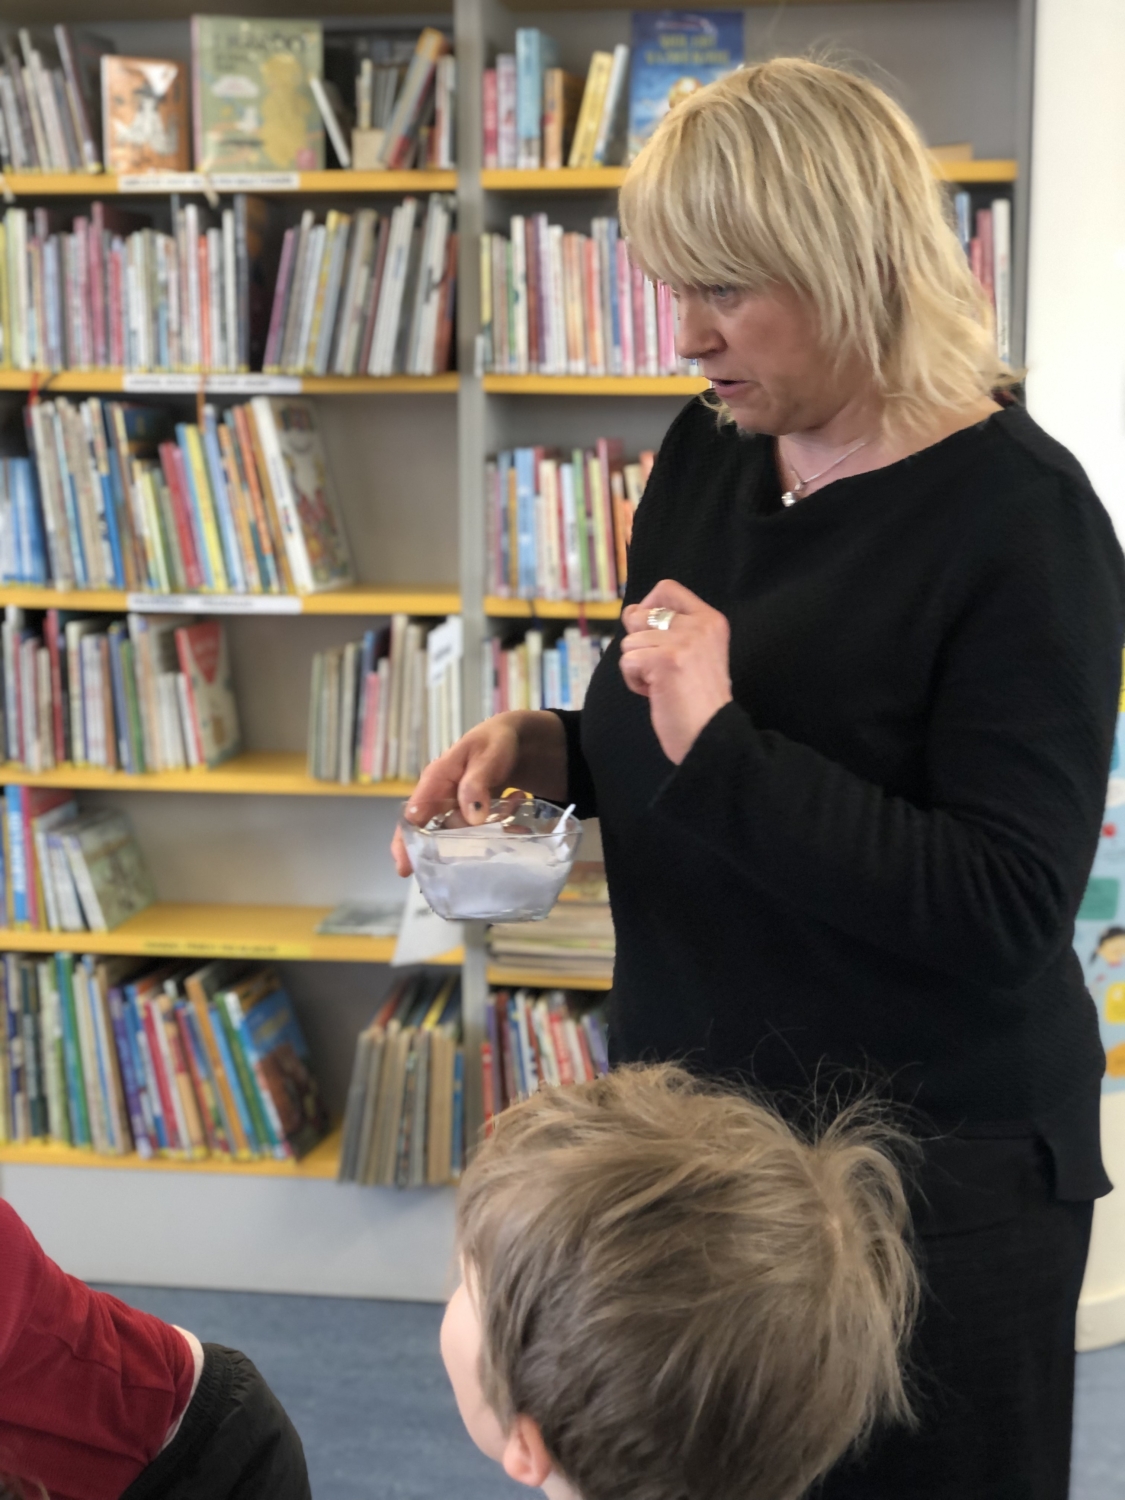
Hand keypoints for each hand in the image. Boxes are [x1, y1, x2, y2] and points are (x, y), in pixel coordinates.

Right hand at [391, 718, 520, 876]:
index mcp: (437, 780)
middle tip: (441, 880)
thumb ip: (477, 781)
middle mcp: (442, 799)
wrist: (518, 741)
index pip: (413, 813)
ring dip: (474, 847)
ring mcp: (459, 810)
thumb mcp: (488, 755)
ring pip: (456, 838)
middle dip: (433, 856)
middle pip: (428, 833)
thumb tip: (471, 817)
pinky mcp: (476, 818)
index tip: (405, 867)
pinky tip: (513, 830)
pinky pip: (480, 835)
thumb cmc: (496, 742)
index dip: (405, 841)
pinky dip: (496, 837)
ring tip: (498, 841)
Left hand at [620, 580, 732, 764]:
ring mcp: (684, 641)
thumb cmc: (697, 702)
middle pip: (640, 614)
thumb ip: (669, 628)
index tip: (651, 633)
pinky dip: (635, 681)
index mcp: (711, 620)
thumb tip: (630, 611)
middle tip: (660, 668)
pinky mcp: (666, 660)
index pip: (667, 588)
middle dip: (639, 643)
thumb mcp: (693, 653)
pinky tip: (657, 693)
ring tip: (662, 684)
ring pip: (630, 641)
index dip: (648, 607)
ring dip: (638, 667)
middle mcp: (701, 625)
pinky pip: (627, 661)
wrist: (711, 737)